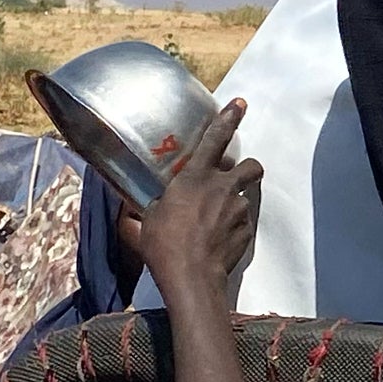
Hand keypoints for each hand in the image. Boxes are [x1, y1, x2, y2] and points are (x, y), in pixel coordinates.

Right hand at [135, 99, 261, 307]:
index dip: (229, 119)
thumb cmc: (163, 245)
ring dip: (233, 205)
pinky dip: (233, 229)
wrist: (191, 276)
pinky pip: (243, 224)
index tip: (240, 104)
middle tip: (235, 178)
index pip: (216, 139)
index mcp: (195, 178)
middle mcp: (223, 188)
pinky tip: (218, 242)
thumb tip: (131, 209)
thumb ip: (148, 208)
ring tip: (216, 222)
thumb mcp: (146, 221)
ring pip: (244, 198)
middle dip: (248, 169)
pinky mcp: (248, 231)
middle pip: (251, 167)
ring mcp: (239, 210)